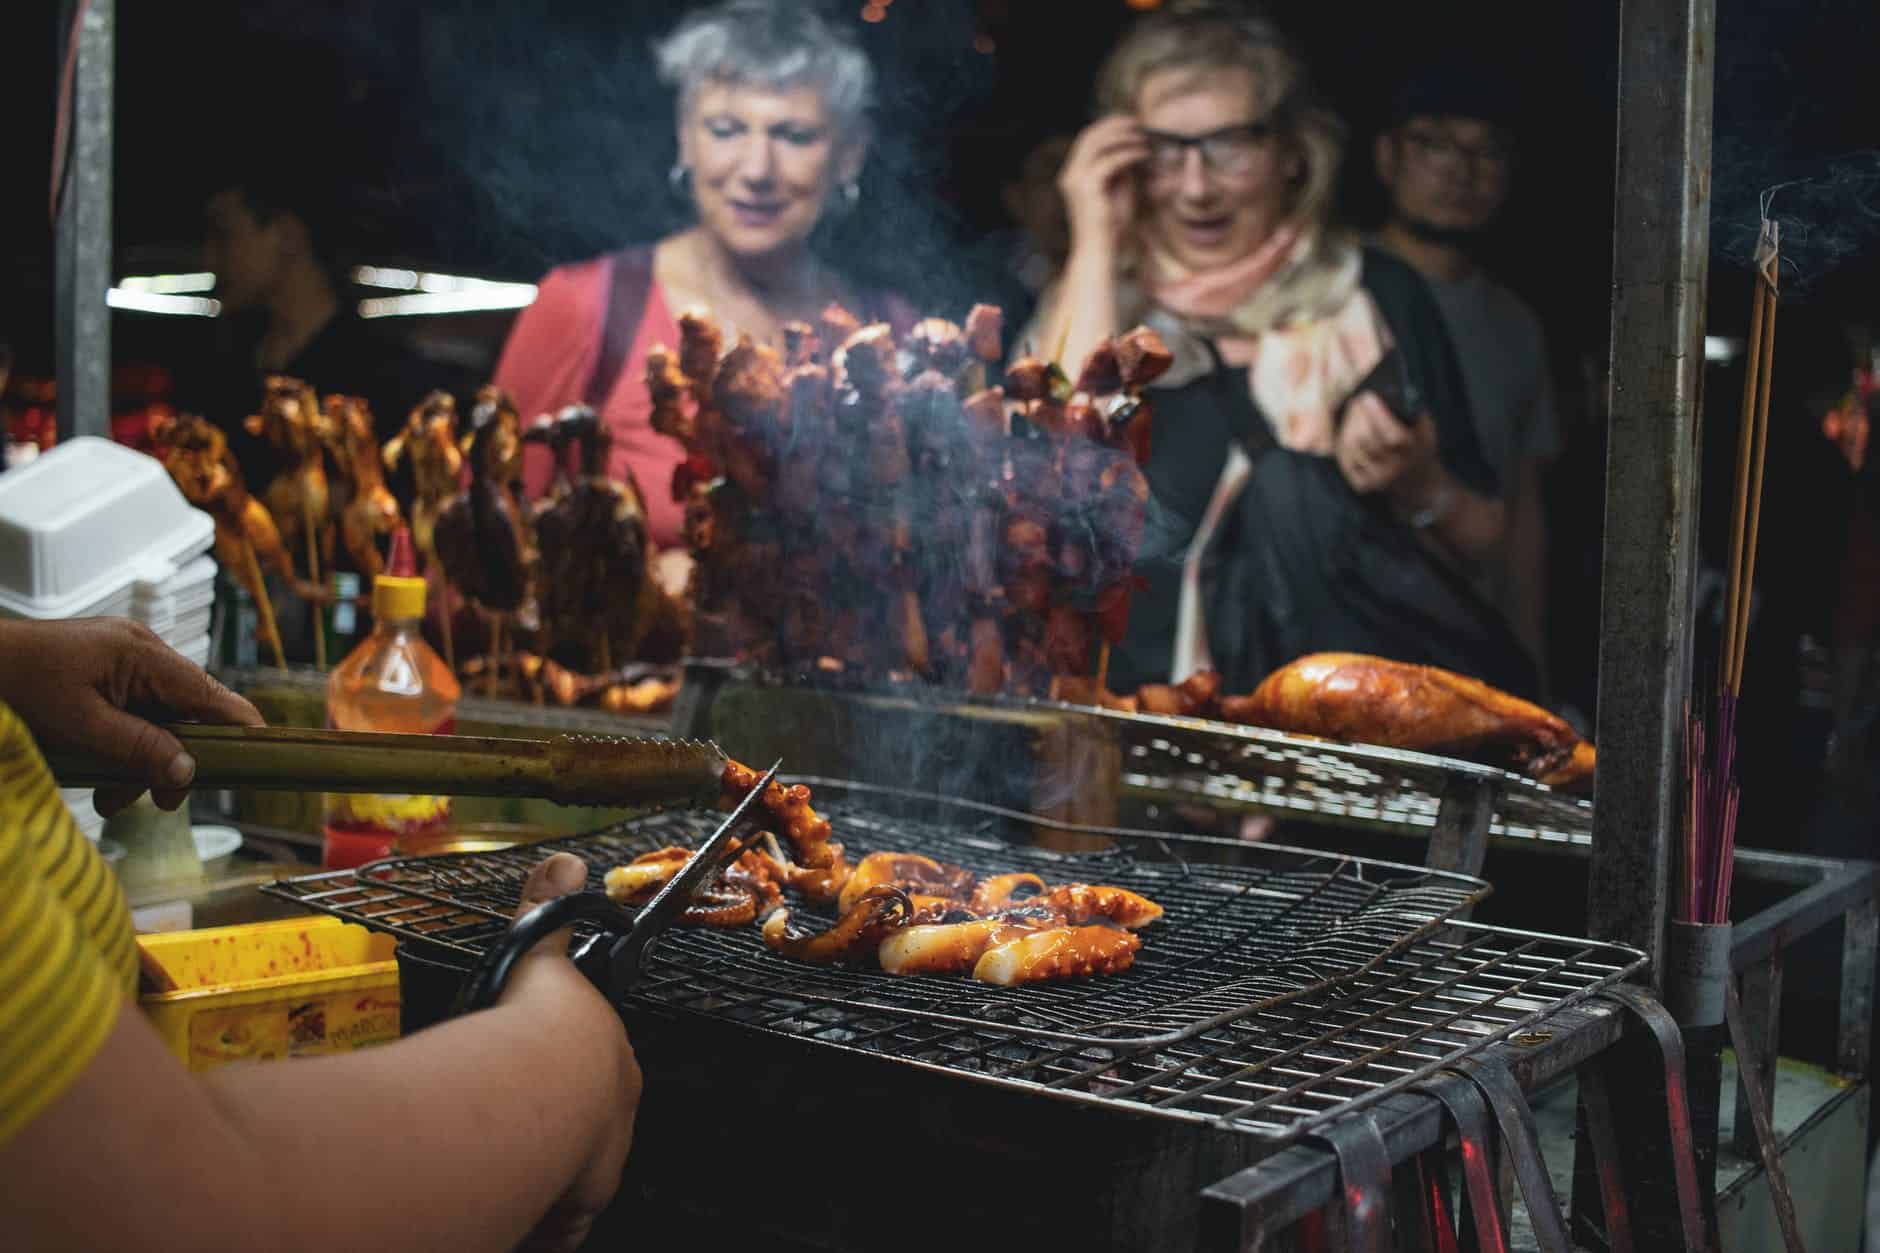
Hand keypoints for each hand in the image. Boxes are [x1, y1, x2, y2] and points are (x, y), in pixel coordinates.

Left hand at [0, 617, 262, 815]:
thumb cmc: (16, 686)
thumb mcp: (80, 726)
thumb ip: (139, 748)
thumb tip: (188, 772)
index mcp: (142, 654)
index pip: (212, 695)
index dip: (241, 728)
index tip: (261, 759)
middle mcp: (140, 651)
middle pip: (185, 712)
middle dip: (172, 760)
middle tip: (158, 803)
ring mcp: (121, 658)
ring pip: (157, 717)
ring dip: (141, 760)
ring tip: (108, 798)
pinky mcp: (103, 669)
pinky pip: (132, 711)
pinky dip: (123, 744)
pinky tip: (99, 773)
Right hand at [502, 853, 640, 1252]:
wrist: (539, 1088)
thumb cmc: (537, 1027)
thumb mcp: (541, 957)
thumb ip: (549, 910)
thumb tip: (564, 861)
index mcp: (613, 1067)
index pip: (593, 1080)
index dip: (561, 1083)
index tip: (529, 1086)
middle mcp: (612, 1124)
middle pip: (582, 1135)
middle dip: (551, 1133)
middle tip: (508, 1131)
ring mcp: (592, 1172)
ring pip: (563, 1181)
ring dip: (536, 1177)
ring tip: (498, 1167)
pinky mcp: (566, 1216)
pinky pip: (547, 1229)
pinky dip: (526, 1223)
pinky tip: (503, 1212)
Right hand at [1059, 114, 1148, 259]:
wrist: (1099, 253)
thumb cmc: (1110, 228)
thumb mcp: (1117, 191)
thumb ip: (1120, 170)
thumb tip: (1131, 149)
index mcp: (1072, 174)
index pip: (1087, 139)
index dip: (1108, 126)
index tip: (1130, 122)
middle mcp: (1069, 174)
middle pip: (1090, 134)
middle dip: (1115, 124)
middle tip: (1138, 122)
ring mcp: (1075, 180)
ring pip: (1098, 143)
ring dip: (1123, 135)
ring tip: (1142, 137)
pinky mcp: (1087, 188)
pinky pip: (1110, 160)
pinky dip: (1128, 153)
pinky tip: (1142, 154)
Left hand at [1335, 394, 1441, 503]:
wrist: (1418, 483)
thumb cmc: (1419, 448)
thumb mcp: (1426, 430)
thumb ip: (1413, 412)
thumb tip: (1390, 392)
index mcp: (1412, 452)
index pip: (1392, 435)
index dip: (1378, 414)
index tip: (1368, 396)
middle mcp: (1394, 468)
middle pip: (1367, 439)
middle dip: (1359, 415)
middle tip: (1357, 401)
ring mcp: (1376, 478)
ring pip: (1353, 448)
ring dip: (1349, 426)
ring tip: (1354, 414)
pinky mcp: (1362, 484)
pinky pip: (1346, 459)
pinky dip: (1344, 443)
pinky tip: (1348, 431)